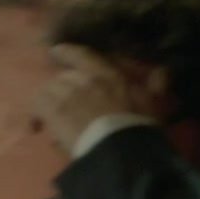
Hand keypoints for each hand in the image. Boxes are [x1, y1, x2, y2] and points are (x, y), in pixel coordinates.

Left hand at [32, 45, 168, 153]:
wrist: (119, 147)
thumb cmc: (139, 125)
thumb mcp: (154, 103)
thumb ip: (157, 85)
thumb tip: (163, 70)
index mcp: (108, 75)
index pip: (84, 55)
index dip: (68, 52)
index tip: (57, 51)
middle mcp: (84, 79)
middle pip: (63, 77)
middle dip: (62, 88)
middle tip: (65, 103)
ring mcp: (66, 93)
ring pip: (48, 90)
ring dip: (50, 102)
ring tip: (52, 118)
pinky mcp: (52, 110)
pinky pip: (37, 106)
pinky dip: (36, 116)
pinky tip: (38, 127)